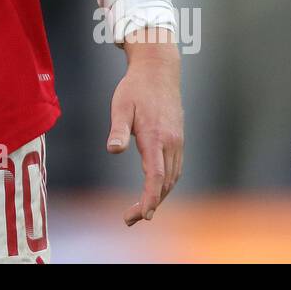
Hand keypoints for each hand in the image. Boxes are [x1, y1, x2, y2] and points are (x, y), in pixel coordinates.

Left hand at [106, 26, 182, 226]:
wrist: (159, 70)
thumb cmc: (135, 88)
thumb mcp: (121, 105)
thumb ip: (118, 129)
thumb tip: (113, 150)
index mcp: (155, 136)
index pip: (156, 176)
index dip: (150, 198)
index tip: (141, 215)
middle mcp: (171, 142)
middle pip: (164, 183)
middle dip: (150, 204)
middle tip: (129, 219)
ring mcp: (177, 142)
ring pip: (172, 178)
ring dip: (159, 196)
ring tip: (140, 210)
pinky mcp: (178, 139)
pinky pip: (175, 169)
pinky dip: (165, 184)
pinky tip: (154, 189)